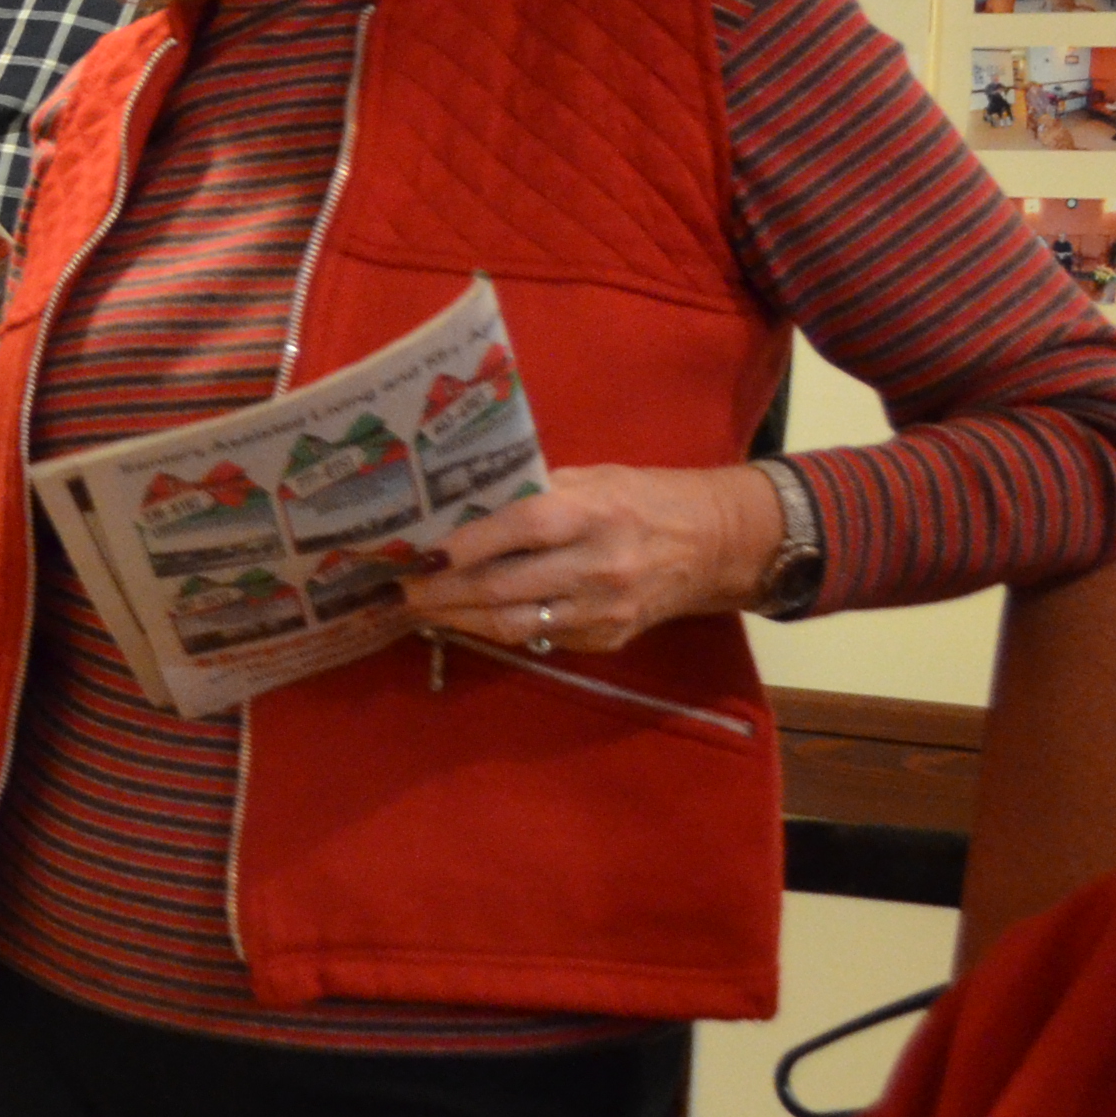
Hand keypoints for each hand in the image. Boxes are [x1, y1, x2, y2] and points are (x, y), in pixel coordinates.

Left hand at [397, 464, 786, 658]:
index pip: (521, 529)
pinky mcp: (606, 638)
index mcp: (595, 512)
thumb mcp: (593, 478)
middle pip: (507, 587)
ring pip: (516, 624)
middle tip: (400, 592)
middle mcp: (600, 565)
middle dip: (444, 593)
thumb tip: (460, 506)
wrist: (715, 543)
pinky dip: (497, 628)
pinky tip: (467, 618)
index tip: (419, 555)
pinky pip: (539, 638)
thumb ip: (533, 491)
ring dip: (460, 619)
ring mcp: (604, 609)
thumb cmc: (640, 498)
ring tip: (421, 609)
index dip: (467, 545)